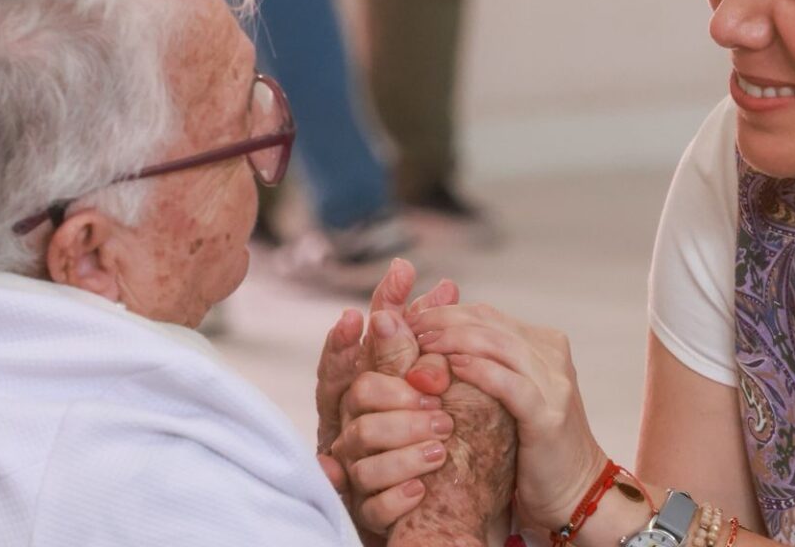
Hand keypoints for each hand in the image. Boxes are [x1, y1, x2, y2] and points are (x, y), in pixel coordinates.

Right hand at [313, 260, 461, 529]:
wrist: (440, 507)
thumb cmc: (427, 433)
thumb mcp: (431, 385)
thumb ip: (431, 339)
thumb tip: (449, 284)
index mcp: (363, 393)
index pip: (344, 359)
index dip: (344, 339)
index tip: (353, 317)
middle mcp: (351, 425)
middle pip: (357, 396)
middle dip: (396, 393)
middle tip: (436, 398)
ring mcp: (356, 467)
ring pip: (362, 445)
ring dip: (404, 442)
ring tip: (441, 443)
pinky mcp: (369, 510)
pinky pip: (372, 503)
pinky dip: (396, 494)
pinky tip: (420, 490)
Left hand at [409, 303, 608, 530]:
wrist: (576, 491)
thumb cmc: (533, 445)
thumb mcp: (511, 394)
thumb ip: (486, 365)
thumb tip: (433, 344)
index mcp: (543, 344)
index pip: (485, 314)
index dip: (444, 313)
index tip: (409, 320)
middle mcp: (552, 355)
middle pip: (489, 323)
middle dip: (443, 321)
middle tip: (407, 328)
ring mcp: (554, 384)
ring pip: (499, 345)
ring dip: (454, 340)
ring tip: (422, 345)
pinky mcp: (549, 415)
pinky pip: (510, 384)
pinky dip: (480, 371)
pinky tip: (454, 368)